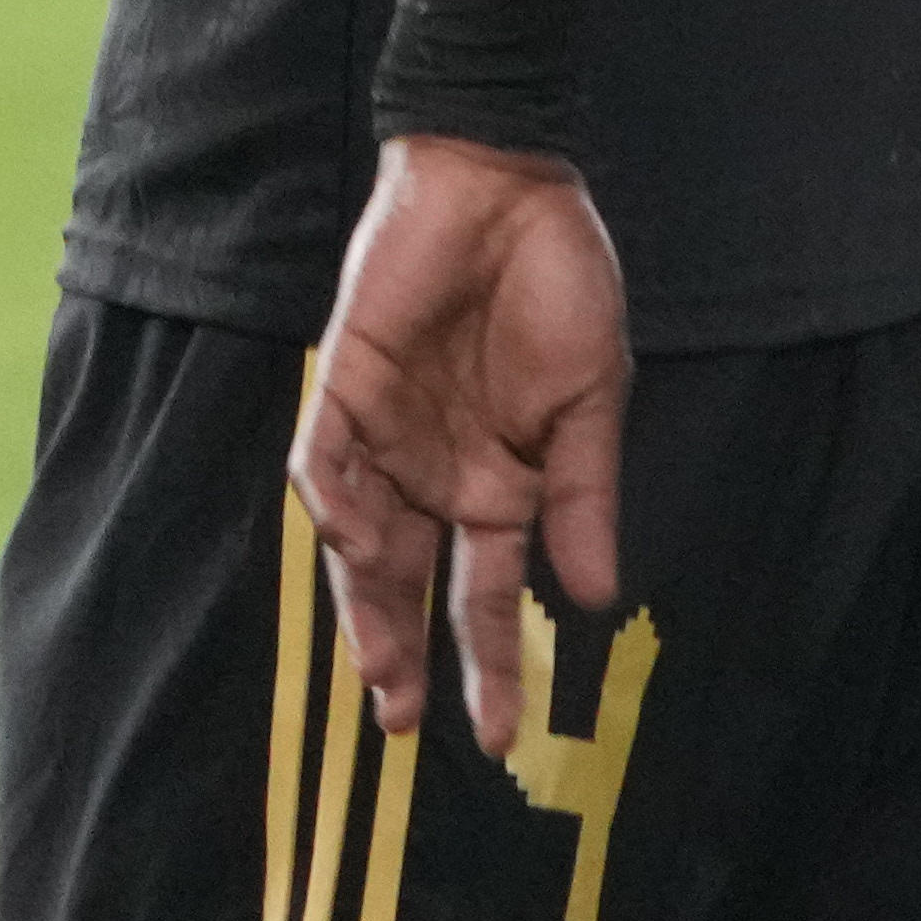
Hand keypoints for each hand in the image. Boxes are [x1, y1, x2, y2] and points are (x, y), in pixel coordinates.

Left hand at [298, 138, 634, 748]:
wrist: (507, 185)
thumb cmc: (562, 283)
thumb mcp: (593, 397)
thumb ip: (586, 494)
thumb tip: (597, 597)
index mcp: (500, 484)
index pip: (487, 593)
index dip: (493, 661)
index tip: (500, 734)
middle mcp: (435, 475)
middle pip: (408, 586)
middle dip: (404, 656)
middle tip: (406, 723)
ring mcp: (385, 436)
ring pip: (358, 544)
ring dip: (363, 606)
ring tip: (380, 667)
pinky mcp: (343, 388)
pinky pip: (324, 460)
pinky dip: (332, 502)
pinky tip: (350, 537)